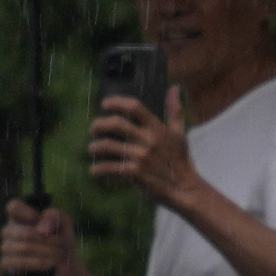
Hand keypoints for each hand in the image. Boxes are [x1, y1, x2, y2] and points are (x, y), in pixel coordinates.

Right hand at [0, 198, 73, 275]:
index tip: (36, 218)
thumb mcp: (62, 222)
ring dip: (47, 252)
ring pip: (24, 248)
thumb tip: (41, 230)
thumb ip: (54, 217)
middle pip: (24, 232)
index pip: (13, 207)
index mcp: (20, 215)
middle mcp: (9, 229)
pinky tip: (50, 263)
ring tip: (60, 254)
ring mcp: (6, 246)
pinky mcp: (6, 263)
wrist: (62, 264)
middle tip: (62, 243)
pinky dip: (39, 263)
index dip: (24, 212)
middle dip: (48, 240)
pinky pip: (20, 263)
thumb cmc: (60, 238)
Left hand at [84, 93, 201, 208]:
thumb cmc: (180, 160)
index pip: (134, 107)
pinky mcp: (135, 173)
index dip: (116, 102)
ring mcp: (141, 156)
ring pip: (108, 146)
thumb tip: (174, 88)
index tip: (104, 104)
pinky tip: (94, 171)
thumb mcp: (179, 133)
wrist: (184, 188)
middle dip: (99, 125)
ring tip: (92, 149)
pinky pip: (110, 167)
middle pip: (116, 124)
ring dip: (95, 147)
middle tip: (93, 129)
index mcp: (157, 128)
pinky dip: (98, 169)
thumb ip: (174, 110)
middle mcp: (147, 140)